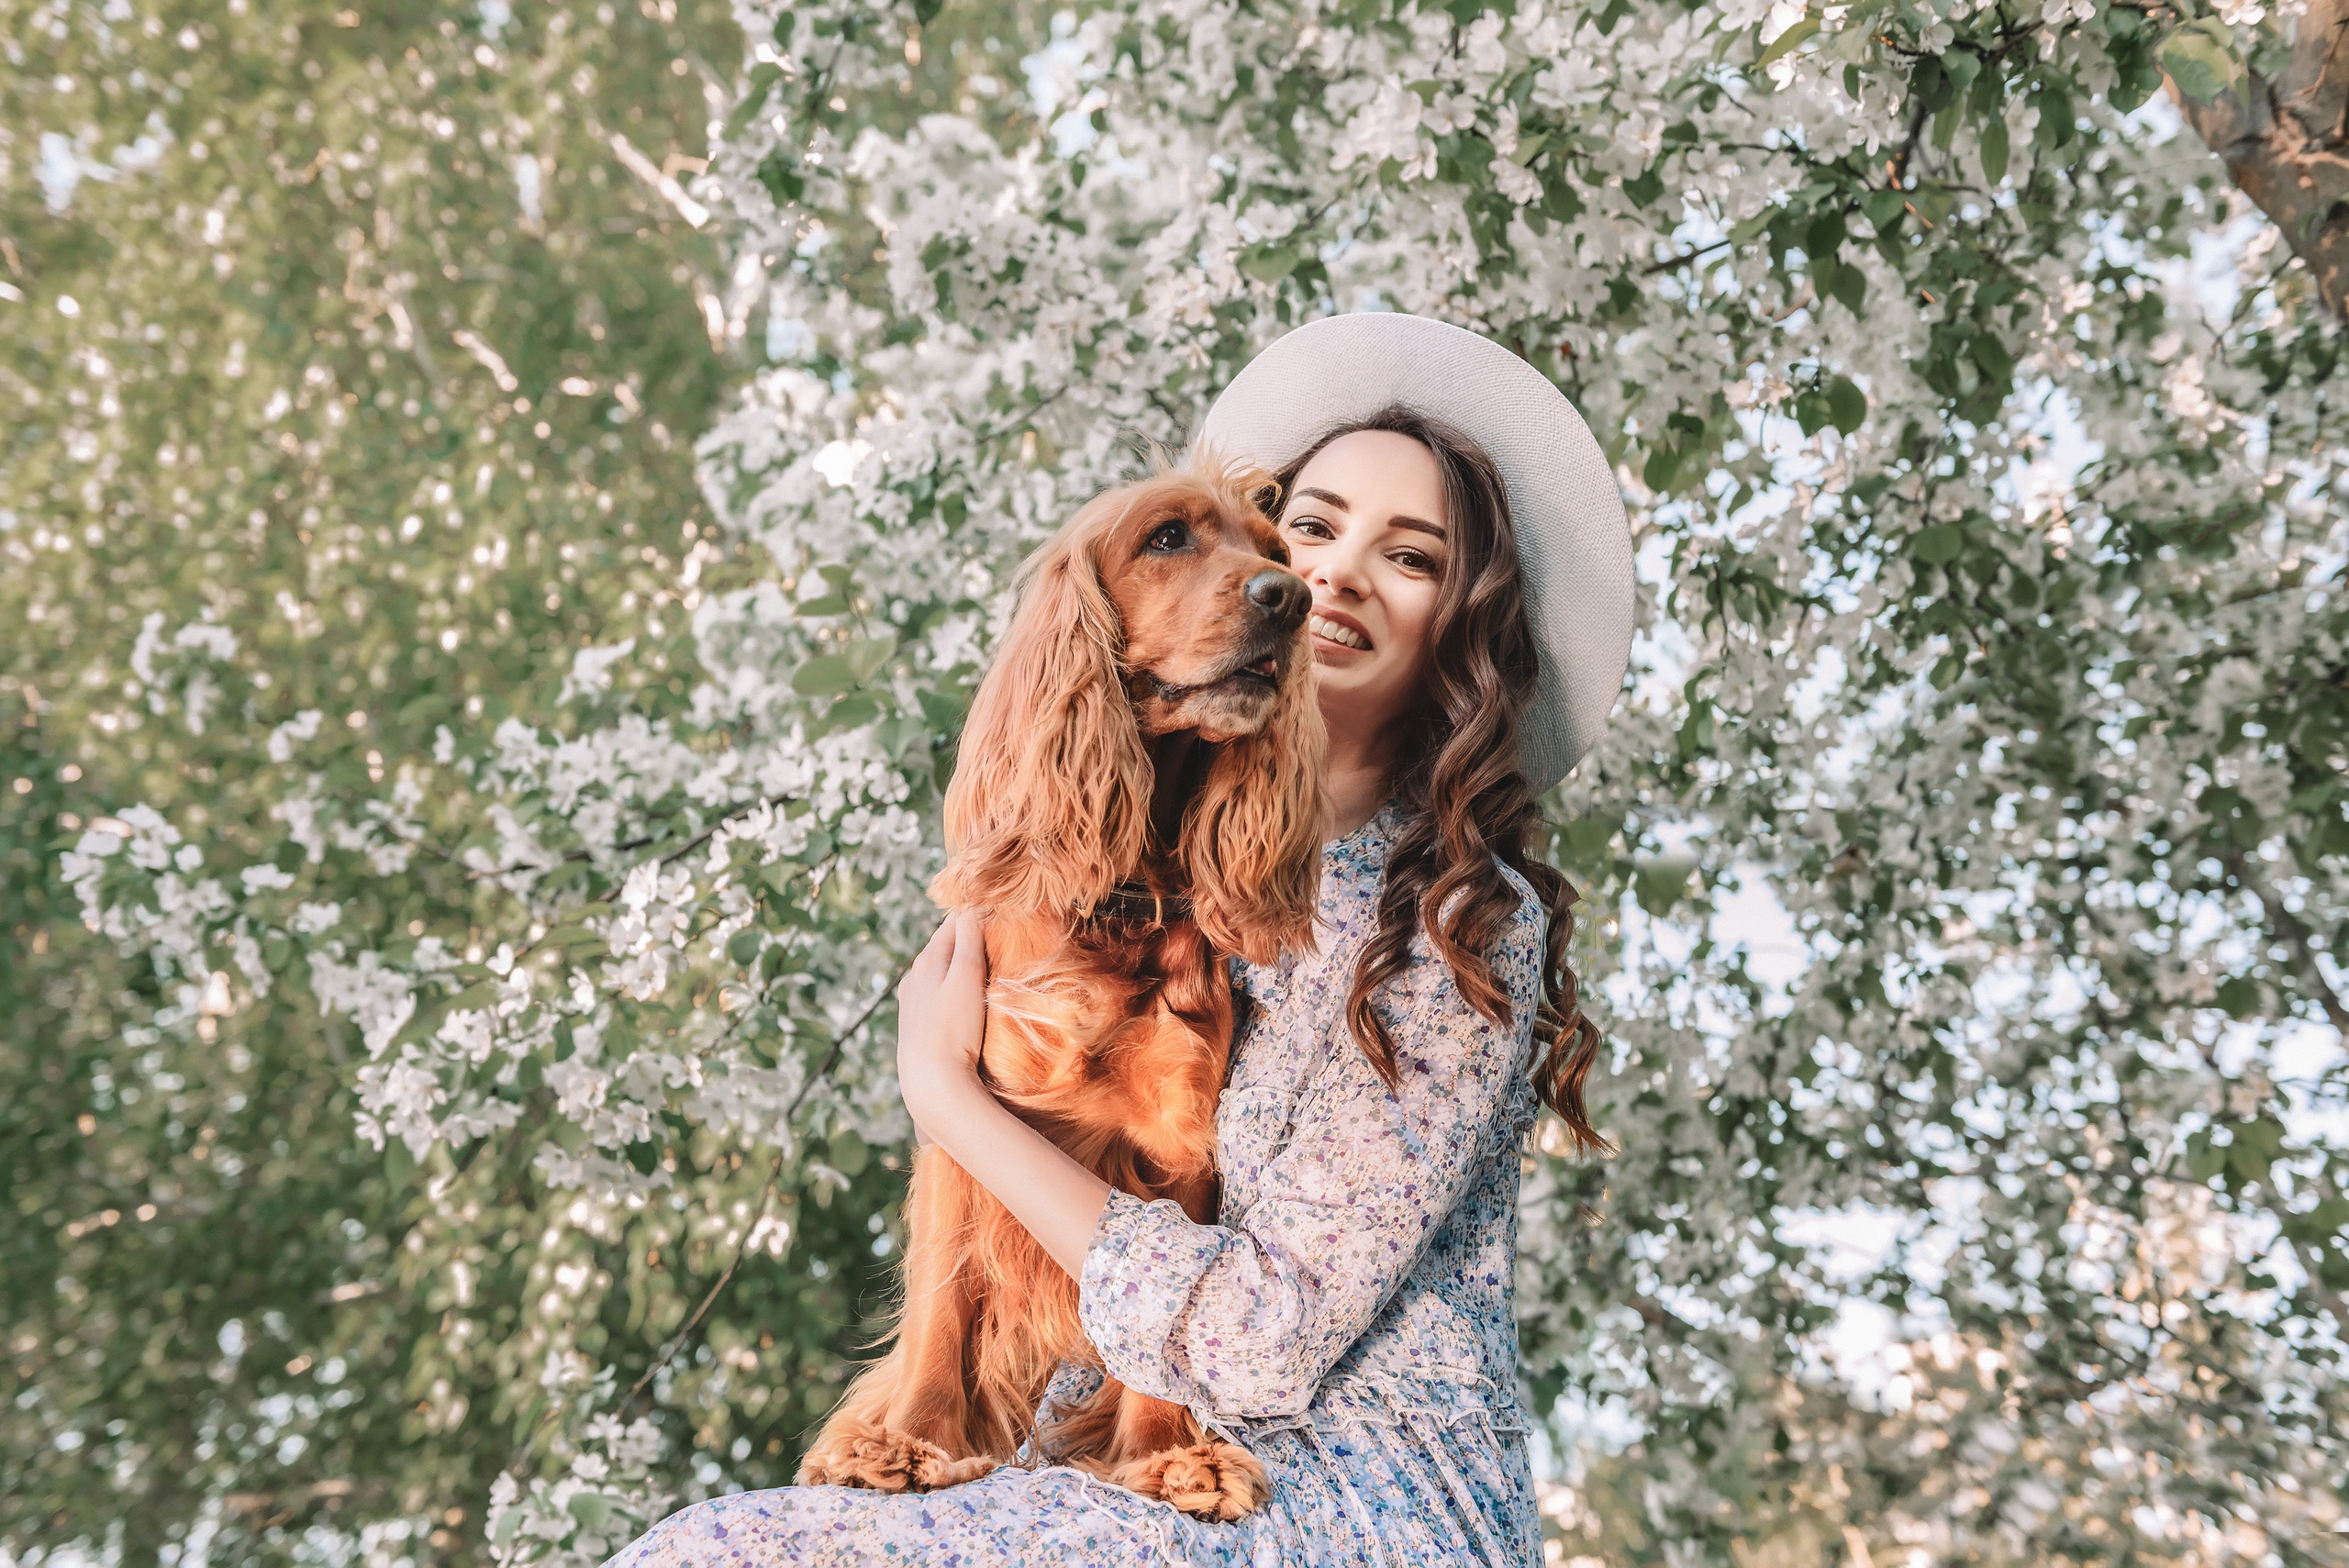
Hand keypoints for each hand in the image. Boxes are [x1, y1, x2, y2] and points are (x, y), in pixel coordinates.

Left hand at [895, 908, 990, 1137]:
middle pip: (945, 945)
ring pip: (940, 971)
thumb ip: (969, 939)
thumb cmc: (953, 1029)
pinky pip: (936, 995)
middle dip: (969, 938)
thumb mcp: (967, 976)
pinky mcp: (915, 1026)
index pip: (954, 921)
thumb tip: (972, 905)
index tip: (1003, 914)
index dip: (978, 915)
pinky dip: (952, 989)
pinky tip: (963, 1002)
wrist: (931, 1084)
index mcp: (927, 958)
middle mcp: (914, 976)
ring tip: (986, 968)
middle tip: (999, 937)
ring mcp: (912, 1002)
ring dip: (960, 966)